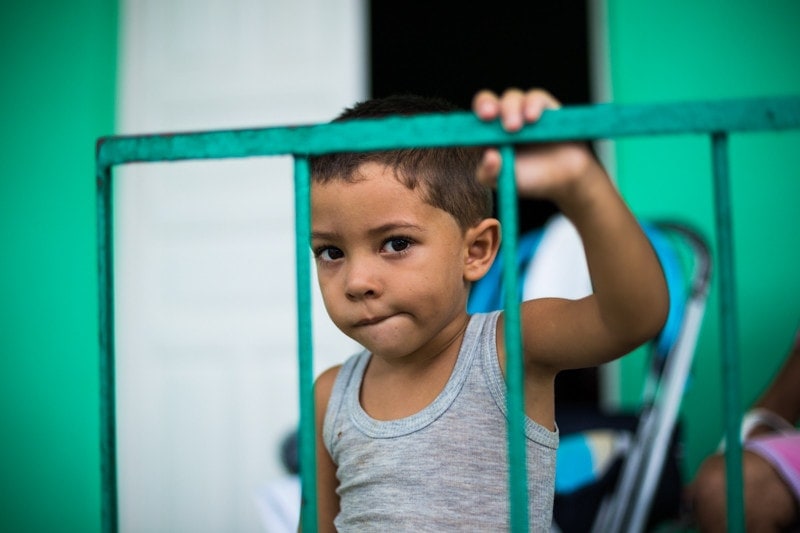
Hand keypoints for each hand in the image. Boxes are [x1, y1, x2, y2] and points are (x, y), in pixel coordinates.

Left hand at [472, 88, 601, 206]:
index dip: (470, 117)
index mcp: (488, 136)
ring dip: (511, 108)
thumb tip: (488, 155)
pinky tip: (532, 118)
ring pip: (511, 97)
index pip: (474, 119)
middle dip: (486, 104)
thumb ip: (489, 174)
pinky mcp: (545, 107)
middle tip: (490, 116)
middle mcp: (503, 120)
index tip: (476, 120)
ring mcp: (524, 111)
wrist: (566, 180)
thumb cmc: (531, 180)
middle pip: (488, 101)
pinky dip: (532, 104)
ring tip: (516, 128)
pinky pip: (536, 97)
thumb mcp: (504, 183)